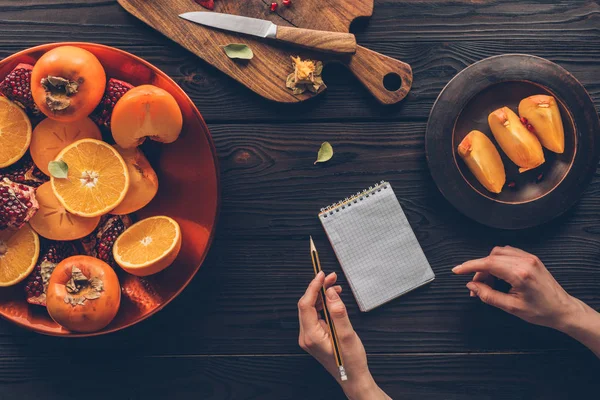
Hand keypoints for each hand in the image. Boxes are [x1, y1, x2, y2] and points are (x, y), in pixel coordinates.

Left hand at [298, 271, 389, 399]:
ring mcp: (309, 337)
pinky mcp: (315, 337)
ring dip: (322, 296)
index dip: (313, 287)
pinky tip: (334, 300)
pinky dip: (324, 305)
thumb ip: (338, 313)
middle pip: (307, 305)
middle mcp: (306, 336)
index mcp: (311, 336)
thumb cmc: (351, 362)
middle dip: (318, 288)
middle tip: (332, 277)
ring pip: (311, 309)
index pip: (306, 304)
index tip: (321, 275)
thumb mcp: (348, 336)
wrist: (352, 379)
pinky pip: (316, 315)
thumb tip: (331, 293)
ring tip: (336, 287)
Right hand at [452, 246, 576, 329]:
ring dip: (488, 266)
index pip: (487, 263)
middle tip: (476, 287)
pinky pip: (508, 254)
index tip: (457, 270)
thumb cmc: (541, 311)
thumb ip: (488, 295)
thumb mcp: (511, 308)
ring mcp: (529, 258)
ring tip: (489, 283)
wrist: (563, 310)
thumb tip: (472, 286)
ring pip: (498, 254)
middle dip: (479, 271)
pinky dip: (498, 262)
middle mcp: (525, 261)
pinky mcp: (531, 258)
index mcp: (520, 273)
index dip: (469, 266)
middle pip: (491, 258)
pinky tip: (499, 276)